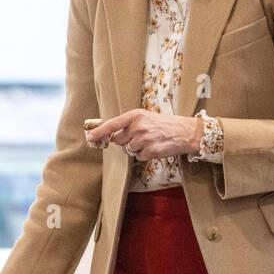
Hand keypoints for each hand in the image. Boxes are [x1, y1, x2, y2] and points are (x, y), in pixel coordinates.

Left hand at [85, 109, 201, 161]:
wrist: (184, 132)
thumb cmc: (162, 124)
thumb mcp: (145, 118)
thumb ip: (127, 125)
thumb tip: (109, 136)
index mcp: (135, 115)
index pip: (112, 124)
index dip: (99, 132)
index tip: (89, 137)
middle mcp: (138, 126)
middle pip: (118, 140)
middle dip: (125, 140)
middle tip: (140, 136)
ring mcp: (144, 139)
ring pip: (128, 150)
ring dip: (135, 148)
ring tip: (149, 141)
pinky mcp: (151, 151)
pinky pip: (138, 157)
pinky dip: (144, 155)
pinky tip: (154, 147)